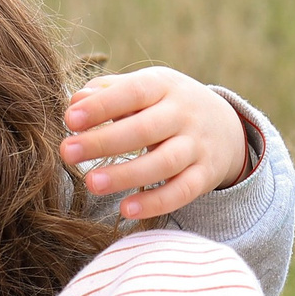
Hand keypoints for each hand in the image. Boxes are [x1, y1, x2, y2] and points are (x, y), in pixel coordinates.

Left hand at [59, 67, 250, 221]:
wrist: (226, 126)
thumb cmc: (166, 106)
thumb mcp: (145, 88)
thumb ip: (108, 92)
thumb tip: (74, 102)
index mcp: (164, 86)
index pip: (133, 92)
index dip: (102, 106)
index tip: (70, 120)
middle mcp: (184, 114)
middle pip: (145, 129)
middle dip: (105, 141)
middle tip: (68, 153)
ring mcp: (197, 146)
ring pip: (164, 162)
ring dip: (127, 175)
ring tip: (92, 183)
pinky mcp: (205, 175)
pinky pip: (182, 192)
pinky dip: (155, 203)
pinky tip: (126, 209)